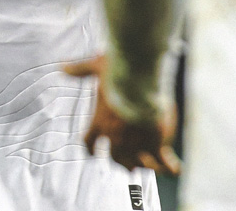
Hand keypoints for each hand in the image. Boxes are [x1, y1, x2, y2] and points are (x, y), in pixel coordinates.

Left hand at [64, 56, 180, 175]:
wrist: (139, 81)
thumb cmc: (117, 71)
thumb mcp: (96, 67)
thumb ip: (80, 70)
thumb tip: (62, 66)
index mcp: (98, 122)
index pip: (89, 142)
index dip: (91, 149)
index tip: (92, 154)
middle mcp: (114, 139)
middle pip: (114, 158)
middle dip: (121, 162)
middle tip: (127, 166)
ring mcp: (134, 145)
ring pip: (135, 163)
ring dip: (141, 165)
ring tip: (147, 167)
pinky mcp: (154, 145)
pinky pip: (161, 162)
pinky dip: (168, 166)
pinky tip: (174, 169)